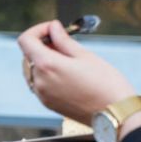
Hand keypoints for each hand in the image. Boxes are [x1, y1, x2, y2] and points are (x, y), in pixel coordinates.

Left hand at [18, 20, 135, 122]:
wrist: (115, 114)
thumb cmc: (105, 84)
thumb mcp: (84, 55)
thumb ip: (63, 40)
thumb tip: (53, 27)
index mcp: (47, 65)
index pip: (25, 40)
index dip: (37, 30)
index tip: (52, 30)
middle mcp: (39, 81)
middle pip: (28, 55)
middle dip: (42, 45)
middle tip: (64, 43)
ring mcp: (42, 95)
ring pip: (32, 70)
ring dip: (44, 60)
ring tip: (68, 60)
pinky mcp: (48, 104)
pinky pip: (39, 84)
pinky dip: (47, 74)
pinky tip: (67, 74)